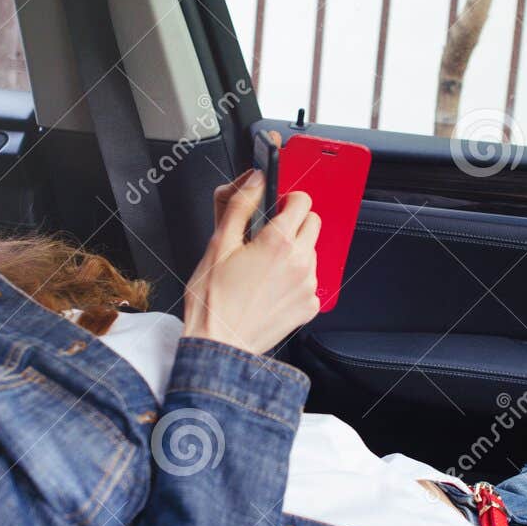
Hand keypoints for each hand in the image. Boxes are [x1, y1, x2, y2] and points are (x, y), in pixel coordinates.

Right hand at [181, 170, 320, 354]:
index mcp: (279, 242)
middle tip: (268, 236)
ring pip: (312, 252)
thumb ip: (240, 206)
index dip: (286, 200)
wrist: (219, 345)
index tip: (275, 208)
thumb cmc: (213, 301)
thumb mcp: (218, 244)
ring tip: (264, 267)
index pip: (302, 201)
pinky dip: (296, 279)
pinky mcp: (309, 306)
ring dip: (295, 251)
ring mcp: (308, 286)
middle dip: (295, 222)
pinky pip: (310, 281)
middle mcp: (301, 262)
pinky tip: (271, 288)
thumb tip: (255, 180)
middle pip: (313, 223)